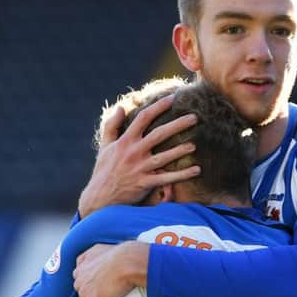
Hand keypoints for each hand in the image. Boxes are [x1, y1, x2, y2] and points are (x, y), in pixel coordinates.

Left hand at [73, 241, 149, 296]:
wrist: (129, 262)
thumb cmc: (122, 253)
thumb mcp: (101, 248)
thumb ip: (92, 254)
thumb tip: (95, 260)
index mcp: (82, 265)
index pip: (80, 278)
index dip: (88, 284)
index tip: (95, 287)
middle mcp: (80, 278)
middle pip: (81, 292)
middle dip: (89, 296)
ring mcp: (85, 292)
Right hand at [78, 94, 199, 216]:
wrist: (99, 198)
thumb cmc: (104, 171)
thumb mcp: (105, 147)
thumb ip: (112, 126)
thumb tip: (121, 107)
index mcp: (125, 141)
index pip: (143, 118)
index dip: (158, 107)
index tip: (173, 98)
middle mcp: (133, 152)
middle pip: (159, 134)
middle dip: (178, 124)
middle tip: (194, 117)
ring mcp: (139, 168)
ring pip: (164, 157)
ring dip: (180, 150)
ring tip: (195, 145)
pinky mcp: (145, 183)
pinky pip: (167, 178)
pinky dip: (182, 175)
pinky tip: (196, 170)